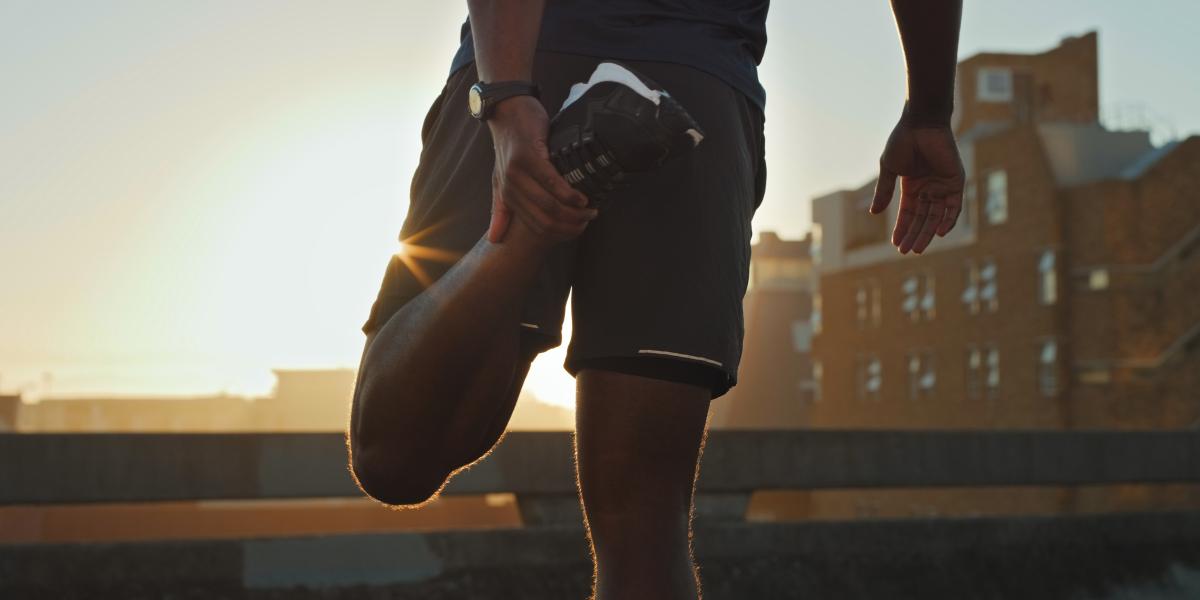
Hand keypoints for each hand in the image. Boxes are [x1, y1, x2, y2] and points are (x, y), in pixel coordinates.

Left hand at [487, 95, 594, 243]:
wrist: (507, 111)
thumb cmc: (509, 147)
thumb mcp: (501, 181)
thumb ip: (501, 210)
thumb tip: (494, 239)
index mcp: (506, 197)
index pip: (536, 227)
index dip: (559, 234)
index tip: (578, 230)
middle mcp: (510, 188)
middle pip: (544, 219)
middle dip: (570, 225)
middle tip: (588, 220)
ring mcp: (519, 173)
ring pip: (549, 204)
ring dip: (573, 211)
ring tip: (590, 210)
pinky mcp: (529, 156)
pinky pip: (551, 181)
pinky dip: (569, 192)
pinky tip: (581, 196)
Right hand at [869, 115, 964, 254]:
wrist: (921, 123)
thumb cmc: (903, 141)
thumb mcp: (889, 169)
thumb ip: (884, 191)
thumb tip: (874, 213)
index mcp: (912, 186)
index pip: (908, 214)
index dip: (901, 229)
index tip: (896, 244)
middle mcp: (929, 188)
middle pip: (922, 218)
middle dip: (914, 235)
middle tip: (907, 251)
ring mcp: (943, 186)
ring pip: (937, 216)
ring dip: (928, 232)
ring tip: (918, 248)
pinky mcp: (956, 181)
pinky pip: (954, 206)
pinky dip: (948, 220)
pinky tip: (938, 233)